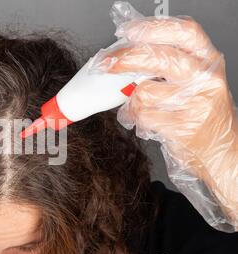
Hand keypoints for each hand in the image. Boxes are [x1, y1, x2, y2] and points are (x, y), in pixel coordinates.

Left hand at [108, 17, 237, 228]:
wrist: (220, 153)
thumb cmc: (202, 116)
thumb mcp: (195, 83)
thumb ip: (170, 65)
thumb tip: (128, 52)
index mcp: (208, 62)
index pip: (184, 32)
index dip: (153, 28)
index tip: (129, 31)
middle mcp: (205, 79)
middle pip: (159, 58)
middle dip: (125, 59)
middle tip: (106, 63)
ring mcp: (195, 104)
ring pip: (144, 92)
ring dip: (131, 102)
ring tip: (140, 109)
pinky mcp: (181, 127)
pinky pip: (142, 116)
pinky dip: (134, 119)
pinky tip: (145, 122)